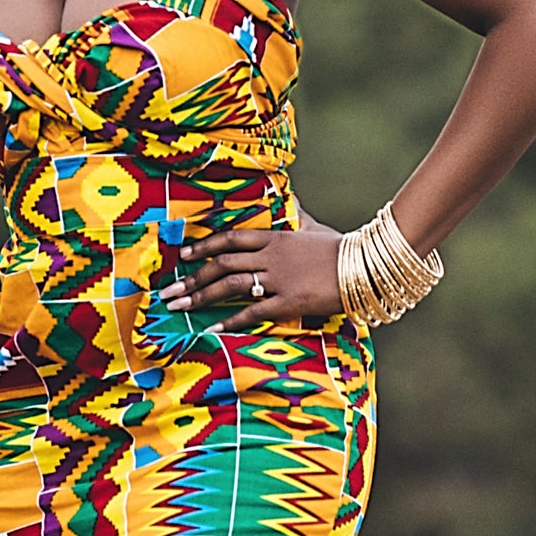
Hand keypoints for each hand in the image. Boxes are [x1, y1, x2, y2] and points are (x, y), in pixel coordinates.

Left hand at [161, 217, 345, 324]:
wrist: (366, 266)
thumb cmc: (341, 250)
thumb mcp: (314, 229)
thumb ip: (298, 220)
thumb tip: (293, 205)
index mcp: (275, 237)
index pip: (230, 238)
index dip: (203, 247)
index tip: (182, 256)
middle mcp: (270, 256)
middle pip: (221, 264)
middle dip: (191, 278)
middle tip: (168, 291)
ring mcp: (278, 279)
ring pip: (230, 285)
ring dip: (200, 296)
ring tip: (179, 307)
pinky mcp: (288, 301)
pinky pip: (252, 311)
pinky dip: (230, 321)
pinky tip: (213, 329)